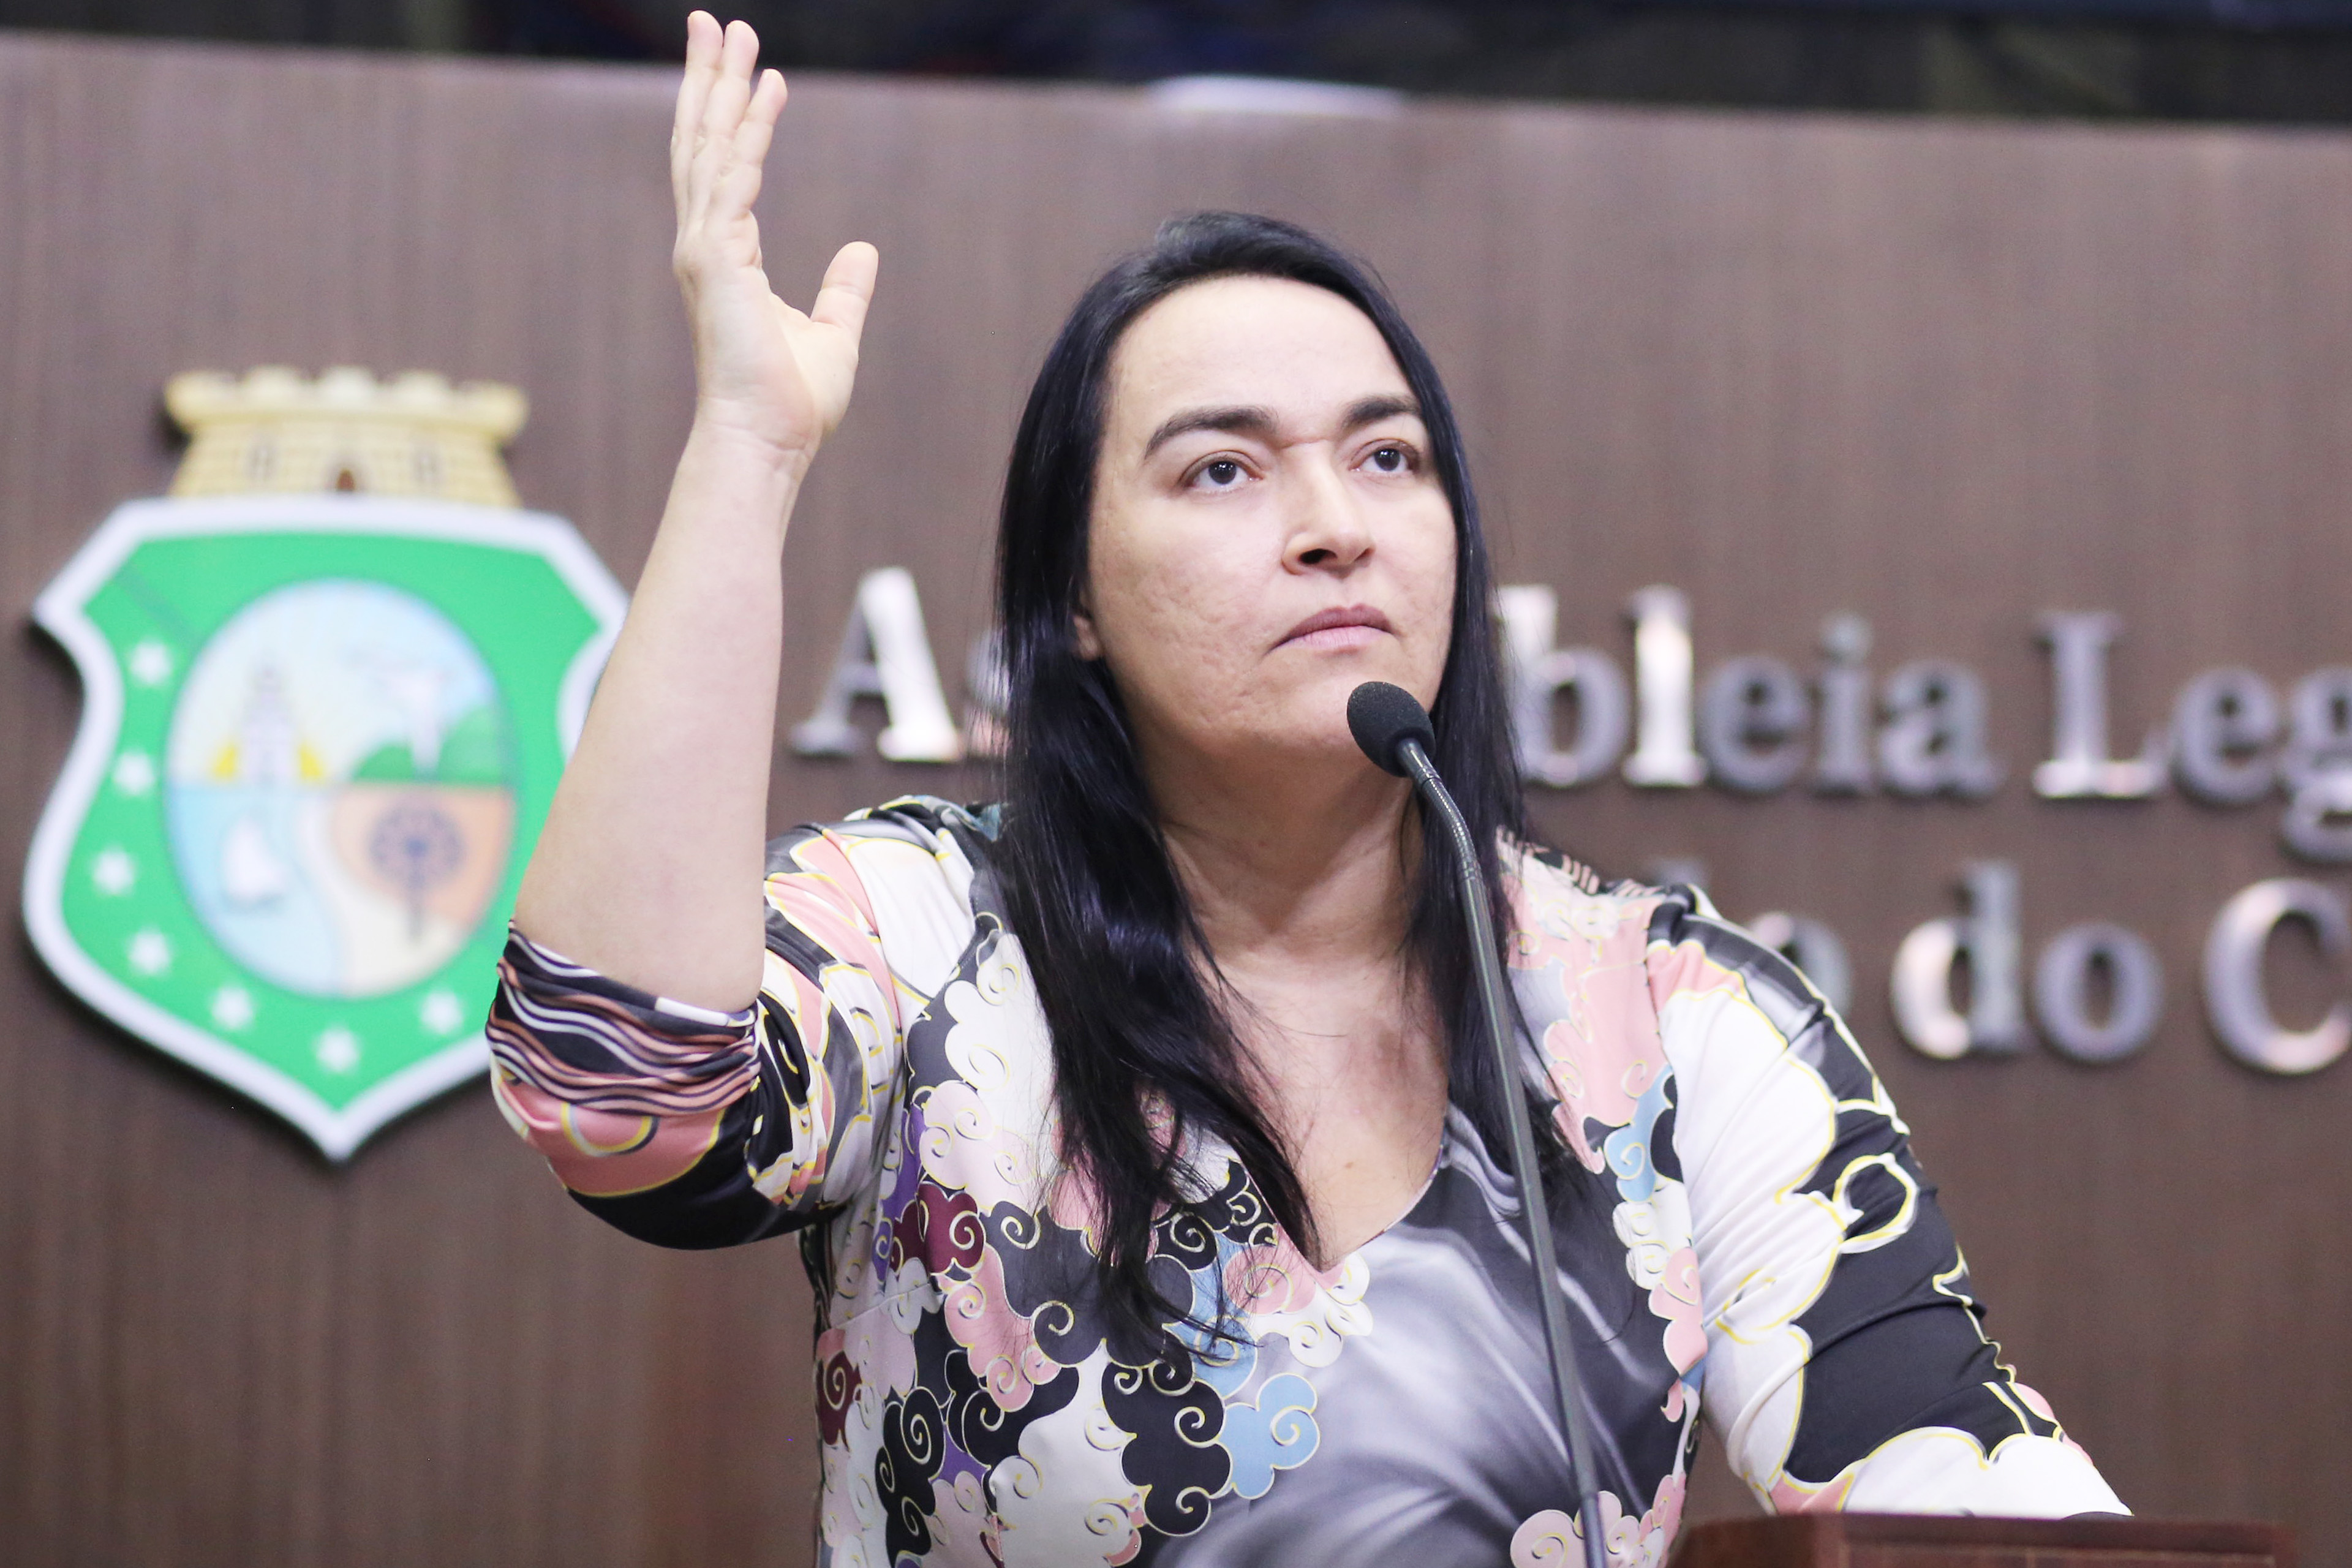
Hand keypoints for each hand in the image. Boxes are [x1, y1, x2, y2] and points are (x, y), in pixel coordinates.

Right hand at [670, 12, 875, 468]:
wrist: (768, 442)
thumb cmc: (793, 404)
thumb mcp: (833, 332)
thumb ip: (844, 289)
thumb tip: (863, 250)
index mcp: (726, 259)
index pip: (725, 169)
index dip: (735, 115)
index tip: (754, 70)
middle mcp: (705, 245)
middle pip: (703, 144)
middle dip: (708, 80)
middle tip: (714, 23)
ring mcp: (704, 250)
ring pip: (709, 148)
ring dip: (720, 87)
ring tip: (732, 33)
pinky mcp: (716, 259)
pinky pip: (735, 179)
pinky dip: (750, 132)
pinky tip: (767, 90)